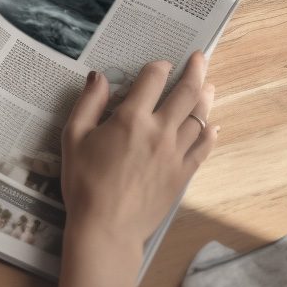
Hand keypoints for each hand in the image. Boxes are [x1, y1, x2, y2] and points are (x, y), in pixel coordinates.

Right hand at [60, 52, 216, 260]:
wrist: (106, 228)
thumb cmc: (84, 182)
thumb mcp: (73, 138)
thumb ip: (88, 103)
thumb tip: (98, 77)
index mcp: (131, 118)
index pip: (152, 80)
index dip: (159, 67)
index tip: (162, 64)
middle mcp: (159, 131)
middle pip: (185, 93)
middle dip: (195, 71)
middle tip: (200, 58)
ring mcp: (175, 153)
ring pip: (199, 118)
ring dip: (204, 98)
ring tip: (209, 86)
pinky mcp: (182, 174)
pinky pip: (203, 148)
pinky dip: (209, 133)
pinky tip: (212, 125)